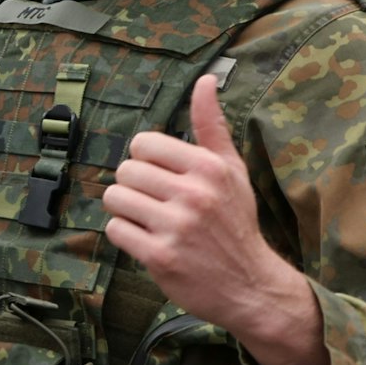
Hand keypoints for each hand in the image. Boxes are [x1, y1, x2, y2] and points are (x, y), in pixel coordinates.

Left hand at [103, 74, 328, 364]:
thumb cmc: (234, 222)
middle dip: (134, 186)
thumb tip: (206, 78)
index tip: (163, 177)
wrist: (250, 285)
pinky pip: (115, 230)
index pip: (143, 143)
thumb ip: (211, 126)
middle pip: (125, 170)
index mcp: (209, 168)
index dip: (146, 160)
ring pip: (115, 198)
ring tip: (152, 221)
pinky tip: (149, 241)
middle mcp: (194, 194)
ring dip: (126, 211)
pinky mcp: (159, 256)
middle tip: (156, 203)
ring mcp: (176, 227)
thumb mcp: (231, 170)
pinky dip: (126, 235)